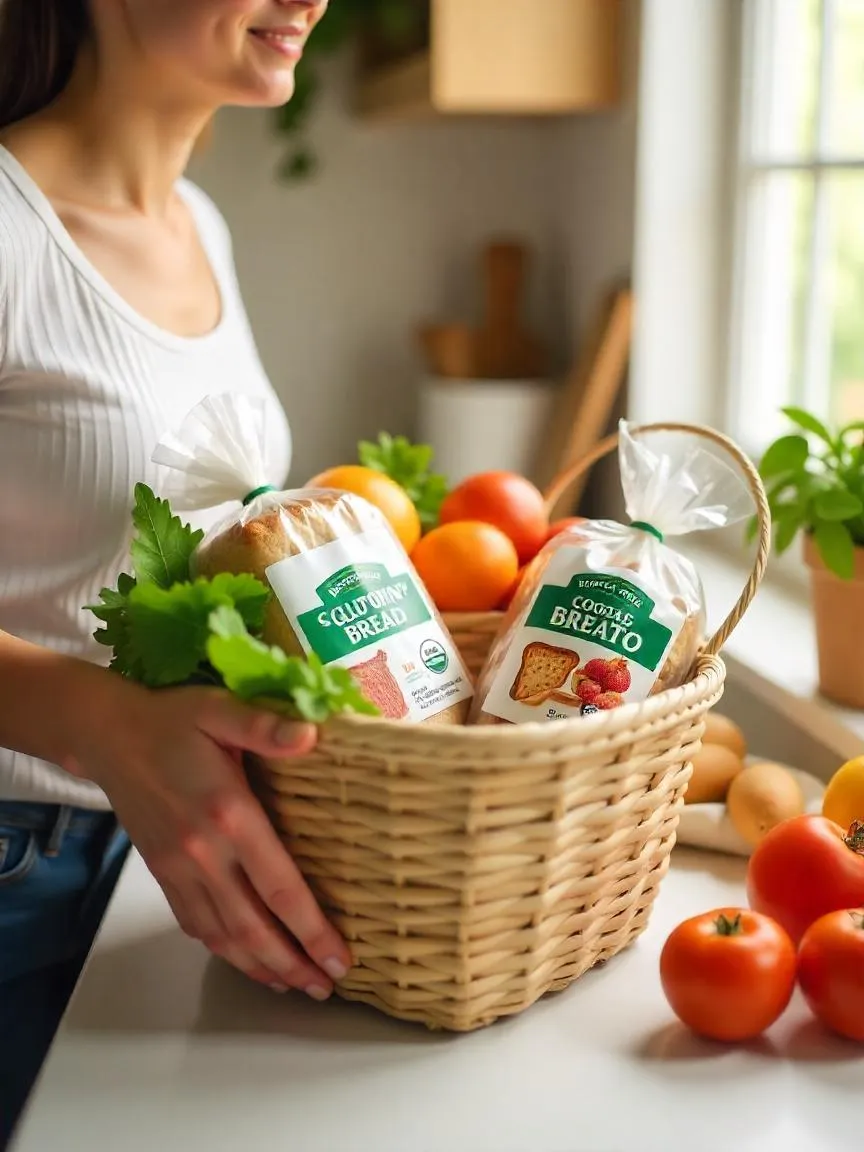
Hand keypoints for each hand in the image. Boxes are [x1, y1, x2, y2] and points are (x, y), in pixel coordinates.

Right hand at [66, 682, 350, 999]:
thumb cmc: (170, 720)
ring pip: (223, 934)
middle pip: (253, 927)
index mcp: (229, 815)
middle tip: (327, 987)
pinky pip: (195, 924)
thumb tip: (311, 734)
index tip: (340, 957)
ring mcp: (179, 868)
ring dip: (260, 966)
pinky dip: (223, 950)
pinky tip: (245, 959)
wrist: (107, 735)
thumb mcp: (219, 709)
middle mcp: (204, 853)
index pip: (279, 887)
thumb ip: (264, 725)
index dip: (312, 928)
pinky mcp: (162, 872)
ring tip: (296, 985)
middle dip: (293, 963)